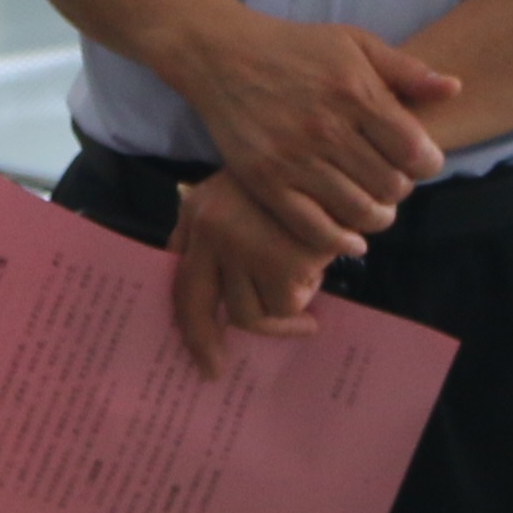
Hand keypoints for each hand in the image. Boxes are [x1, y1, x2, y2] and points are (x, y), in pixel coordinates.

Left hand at [165, 169, 331, 379]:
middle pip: (231, 311)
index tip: (208, 367)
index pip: (184, 290)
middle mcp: (215, 234)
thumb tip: (200, 297)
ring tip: (307, 273)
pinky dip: (307, 291)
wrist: (328, 145)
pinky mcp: (286, 260)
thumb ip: (207, 238)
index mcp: (198, 216)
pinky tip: (320, 263)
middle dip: (253, 334)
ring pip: (264, 312)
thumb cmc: (281, 174)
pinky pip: (293, 303)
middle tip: (273, 339)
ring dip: (288, 304)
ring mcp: (248, 249)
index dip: (194, 336)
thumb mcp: (229, 195)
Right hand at [168, 10, 458, 263]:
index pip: (416, 151)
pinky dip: (339, 242)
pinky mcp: (265, 181)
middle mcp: (327, 128)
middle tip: (392, 182)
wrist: (222, 55)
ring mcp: (294, 157)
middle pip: (391, 186)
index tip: (420, 162)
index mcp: (355, 92)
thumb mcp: (354, 42)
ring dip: (376, 216)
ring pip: (358, 211)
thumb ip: (407, 69)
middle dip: (401, 189)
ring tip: (374, 206)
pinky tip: (351, 239)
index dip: (428, 164)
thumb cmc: (296, 47)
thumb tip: (455, 89)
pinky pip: (313, 227)